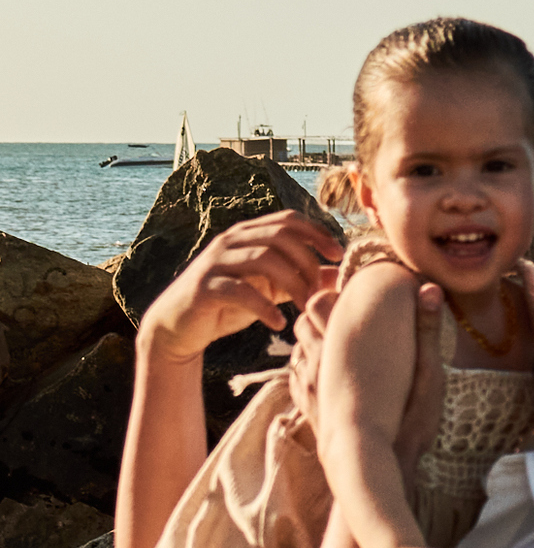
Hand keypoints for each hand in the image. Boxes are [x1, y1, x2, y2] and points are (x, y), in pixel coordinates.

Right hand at [138, 210, 343, 366]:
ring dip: (292, 283)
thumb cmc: (229, 306)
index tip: (339, 255)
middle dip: (307, 261)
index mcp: (248, 235)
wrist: (179, 326)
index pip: (287, 220)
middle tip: (319, 291)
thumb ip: (299, 279)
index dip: (317, 233)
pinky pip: (241, 290)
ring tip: (304, 307)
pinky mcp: (206, 287)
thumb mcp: (270, 290)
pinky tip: (279, 323)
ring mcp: (217, 261)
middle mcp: (232, 241)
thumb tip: (338, 276)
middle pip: (280, 236)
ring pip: (264, 259)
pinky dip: (264, 306)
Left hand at [291, 279, 446, 467]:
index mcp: (342, 348)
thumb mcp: (428, 379)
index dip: (333, 291)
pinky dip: (308, 365)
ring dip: (313, 339)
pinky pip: (295, 375)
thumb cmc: (407, 428)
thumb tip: (429, 287)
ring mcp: (307, 387)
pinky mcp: (305, 408)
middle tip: (345, 313)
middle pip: (304, 319)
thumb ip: (426, 331)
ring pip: (298, 347)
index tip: (353, 294)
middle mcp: (315, 363)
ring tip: (338, 342)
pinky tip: (329, 372)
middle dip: (321, 312)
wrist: (375, 474)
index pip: (320, 301)